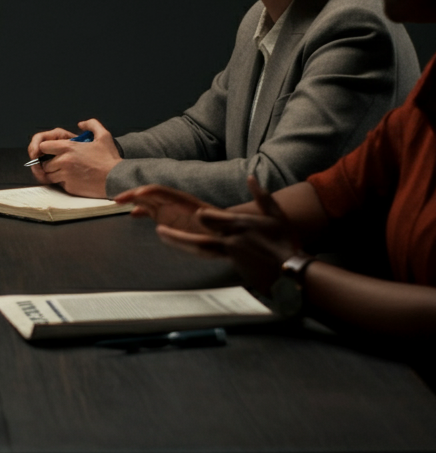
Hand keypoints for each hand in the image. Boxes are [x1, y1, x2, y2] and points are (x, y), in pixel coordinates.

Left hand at [32, 118, 119, 196]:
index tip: (51, 151)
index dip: (46, 149)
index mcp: (68, 148)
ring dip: (55, 174)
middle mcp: (64, 162)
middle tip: (61, 163)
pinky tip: (75, 179)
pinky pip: (59, 185)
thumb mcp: (104, 136)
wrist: (117, 179)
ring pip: (49, 176)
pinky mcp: (70, 188)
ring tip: (68, 171)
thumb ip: (91, 124)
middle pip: (44, 163)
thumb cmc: (110, 158)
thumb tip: (81, 124)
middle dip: (50, 163)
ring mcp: (66, 176)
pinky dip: (64, 182)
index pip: (43, 146)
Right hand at [117, 183, 218, 233]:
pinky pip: (150, 211)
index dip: (148, 192)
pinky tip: (132, 214)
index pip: (162, 192)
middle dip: (133, 194)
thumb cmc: (219, 227)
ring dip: (134, 200)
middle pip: (149, 194)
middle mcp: (173, 202)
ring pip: (147, 201)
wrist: (224, 231)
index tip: (136, 195)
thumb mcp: (216, 222)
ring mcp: (169, 209)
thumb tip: (199, 214)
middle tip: (117, 199)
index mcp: (184, 201)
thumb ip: (207, 218)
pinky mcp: (167, 217)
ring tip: (119, 202)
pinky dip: (140, 211)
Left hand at [155, 176, 302, 291]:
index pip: (215, 220)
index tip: (197, 214)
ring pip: (200, 249)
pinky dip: (198, 252)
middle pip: (201, 238)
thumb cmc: (286, 243)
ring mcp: (231, 257)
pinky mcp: (233, 268)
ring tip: (163, 236)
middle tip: (159, 230)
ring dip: (179, 243)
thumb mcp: (275, 215)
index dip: (205, 218)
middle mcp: (233, 241)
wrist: (293, 274)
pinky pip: (211, 257)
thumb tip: (252, 178)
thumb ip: (261, 197)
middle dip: (178, 234)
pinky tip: (188, 248)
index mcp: (241, 226)